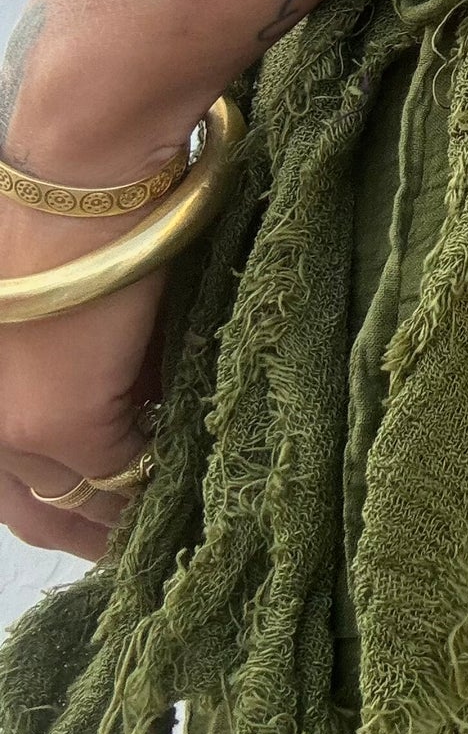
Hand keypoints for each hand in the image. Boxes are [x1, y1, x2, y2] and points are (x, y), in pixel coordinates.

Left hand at [0, 194, 170, 563]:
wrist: (78, 182)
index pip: (10, 480)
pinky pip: (119, 475)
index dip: (59, 503)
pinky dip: (153, 487)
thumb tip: (139, 418)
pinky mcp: (63, 419)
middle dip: (85, 532)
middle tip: (132, 550)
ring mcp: (12, 422)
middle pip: (30, 505)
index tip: (104, 516)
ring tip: (162, 528)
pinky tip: (184, 494)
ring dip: (119, 518)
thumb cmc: (76, 222)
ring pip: (71, 498)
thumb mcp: (67, 315)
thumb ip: (91, 376)